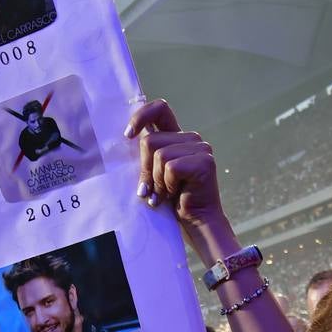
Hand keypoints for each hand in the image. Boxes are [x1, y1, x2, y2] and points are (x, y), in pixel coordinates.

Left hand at [124, 100, 222, 231]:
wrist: (195, 223)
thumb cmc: (171, 201)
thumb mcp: (153, 173)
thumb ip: (146, 156)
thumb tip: (127, 138)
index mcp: (177, 137)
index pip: (160, 109)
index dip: (141, 116)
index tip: (128, 135)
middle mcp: (190, 138)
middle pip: (150, 140)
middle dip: (145, 169)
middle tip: (150, 190)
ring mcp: (200, 148)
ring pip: (160, 155)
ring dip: (157, 181)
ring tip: (164, 195)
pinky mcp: (204, 162)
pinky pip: (171, 168)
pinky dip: (167, 185)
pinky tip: (175, 195)